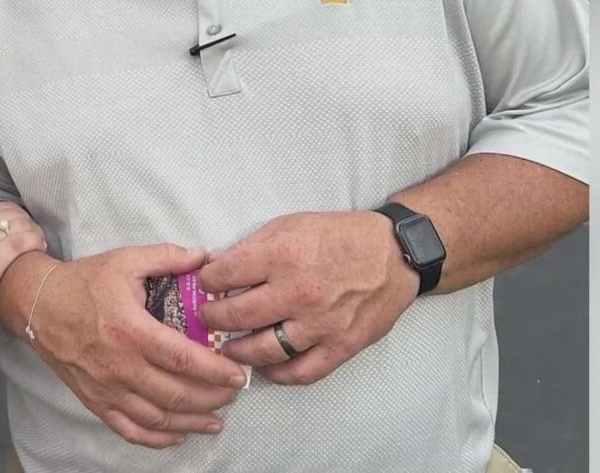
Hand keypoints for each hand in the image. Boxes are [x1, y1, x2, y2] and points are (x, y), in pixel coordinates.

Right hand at [0, 201, 43, 331]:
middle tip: (37, 235)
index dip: (18, 215)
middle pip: (12, 214)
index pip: (1, 206)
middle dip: (29, 222)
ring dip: (34, 231)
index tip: (24, 226)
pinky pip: (18, 245)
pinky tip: (39, 248)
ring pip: (18, 226)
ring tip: (41, 243)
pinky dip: (32, 242)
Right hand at [26, 244, 246, 448]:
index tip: (237, 374)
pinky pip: (129, 429)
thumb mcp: (125, 260)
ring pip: (157, 418)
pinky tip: (177, 435)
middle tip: (232, 394)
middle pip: (175, 394)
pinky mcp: (95, 401)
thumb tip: (204, 257)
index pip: (183, 358)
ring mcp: (106, 388)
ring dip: (191, 422)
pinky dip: (156, 438)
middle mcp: (120, 366)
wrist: (38, 305)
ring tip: (215, 420)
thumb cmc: (83, 282)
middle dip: (212, 398)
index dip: (215, 370)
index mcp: (131, 330)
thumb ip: (167, 257)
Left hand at [198, 211, 416, 386]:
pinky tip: (267, 367)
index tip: (204, 285)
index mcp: (282, 255)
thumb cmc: (340, 235)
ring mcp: (320, 323)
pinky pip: (301, 371)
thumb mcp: (291, 224)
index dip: (206, 280)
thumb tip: (217, 266)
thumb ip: (253, 246)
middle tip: (208, 318)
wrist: (395, 254)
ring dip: (238, 351)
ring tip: (228, 347)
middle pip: (236, 316)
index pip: (224, 274)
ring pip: (263, 350)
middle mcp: (298, 292)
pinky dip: (278, 374)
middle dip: (213, 318)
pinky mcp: (340, 346)